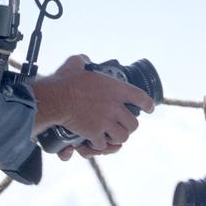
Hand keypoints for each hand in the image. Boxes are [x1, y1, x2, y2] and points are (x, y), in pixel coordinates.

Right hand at [33, 55, 154, 152]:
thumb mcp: (76, 64)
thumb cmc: (65, 81)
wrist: (56, 98)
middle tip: (123, 126)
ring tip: (112, 137)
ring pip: (122, 137)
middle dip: (129, 127)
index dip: (148, 105)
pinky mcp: (95, 133)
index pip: (141, 97)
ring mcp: (106, 121)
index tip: (150, 109)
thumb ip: (83, 61)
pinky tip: (95, 142)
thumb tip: (83, 60)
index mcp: (116, 88)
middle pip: (134, 124)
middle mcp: (115, 106)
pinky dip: (99, 145)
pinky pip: (103, 144)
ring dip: (117, 138)